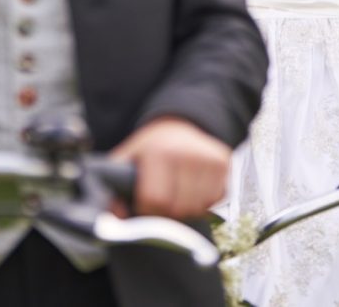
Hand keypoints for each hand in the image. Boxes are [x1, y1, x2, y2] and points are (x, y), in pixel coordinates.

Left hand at [110, 117, 230, 218]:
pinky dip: (204, 202)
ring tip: (177, 192)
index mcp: (159, 151)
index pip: (155, 201)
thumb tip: (116, 217)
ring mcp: (208, 158)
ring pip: (198, 209)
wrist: (180, 122)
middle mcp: (187, 153)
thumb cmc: (151, 147)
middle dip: (167, 212)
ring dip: (186, 209)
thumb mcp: (128, 159)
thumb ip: (115, 188)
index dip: (147, 209)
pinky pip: (215, 201)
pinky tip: (194, 188)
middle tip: (162, 198)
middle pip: (178, 208)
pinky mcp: (224, 163)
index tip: (144, 203)